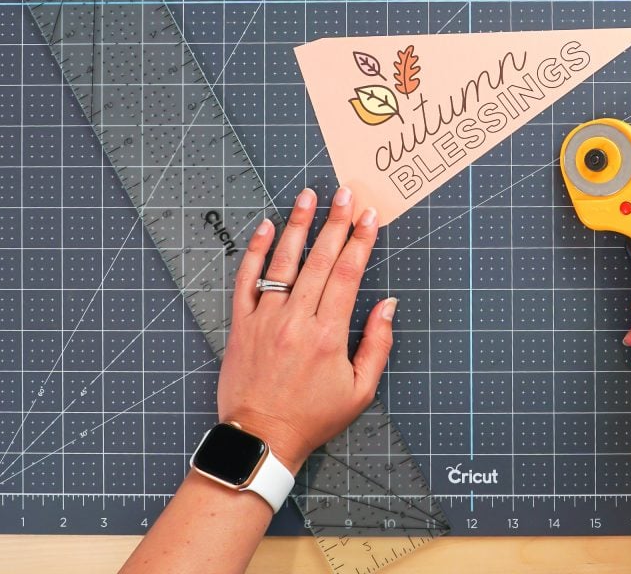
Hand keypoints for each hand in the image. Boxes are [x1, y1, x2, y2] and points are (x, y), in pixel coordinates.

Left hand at [216, 186, 395, 473]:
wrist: (261, 438)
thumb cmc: (313, 417)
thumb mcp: (360, 390)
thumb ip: (377, 344)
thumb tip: (388, 305)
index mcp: (329, 334)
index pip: (348, 274)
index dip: (361, 241)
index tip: (369, 216)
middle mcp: (297, 320)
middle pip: (320, 260)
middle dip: (336, 222)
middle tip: (345, 193)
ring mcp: (266, 319)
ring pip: (284, 262)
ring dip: (298, 225)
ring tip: (307, 196)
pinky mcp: (242, 324)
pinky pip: (247, 280)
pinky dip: (255, 251)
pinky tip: (265, 227)